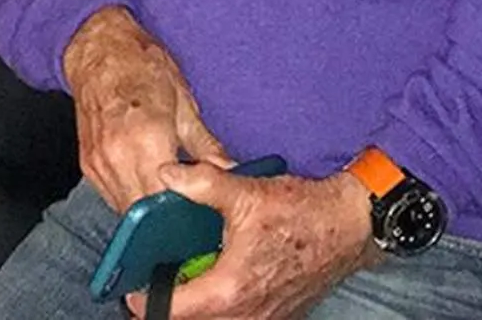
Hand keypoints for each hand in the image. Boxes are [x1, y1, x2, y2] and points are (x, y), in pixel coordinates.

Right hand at [61, 6, 233, 212]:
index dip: (188, 206)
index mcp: (147, 137)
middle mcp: (118, 154)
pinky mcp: (89, 164)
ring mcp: (99, 162)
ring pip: (127, 209)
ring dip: (149, 209)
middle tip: (190, 205)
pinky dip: (131, 198)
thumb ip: (206, 145)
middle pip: (147, 210)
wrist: (99, 50)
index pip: (169, 197)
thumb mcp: (184, 101)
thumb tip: (230, 170)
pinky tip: (146, 184)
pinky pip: (112, 197)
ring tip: (169, 196)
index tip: (203, 205)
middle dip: (169, 213)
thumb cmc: (141, 66)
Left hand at [131, 166, 375, 319]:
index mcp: (230, 289)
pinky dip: (221, 311)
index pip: (176, 310)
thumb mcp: (246, 192)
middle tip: (154, 286)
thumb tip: (167, 175)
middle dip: (170, 309)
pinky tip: (217, 286)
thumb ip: (201, 183)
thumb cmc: (301, 212)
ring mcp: (265, 318)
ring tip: (182, 286)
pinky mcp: (277, 316)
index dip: (147, 302)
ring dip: (198, 311)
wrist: (348, 227)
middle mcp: (247, 313)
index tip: (132, 290)